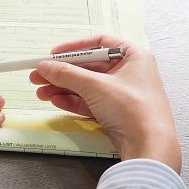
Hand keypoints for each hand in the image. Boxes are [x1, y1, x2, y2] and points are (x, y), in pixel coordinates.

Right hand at [28, 35, 180, 172]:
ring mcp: (123, 93)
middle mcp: (130, 72)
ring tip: (42, 92)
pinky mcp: (117, 112)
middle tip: (40, 75)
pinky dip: (73, 101)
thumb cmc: (134, 109)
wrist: (149, 145)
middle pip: (89, 67)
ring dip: (63, 88)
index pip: (100, 43)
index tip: (54, 53)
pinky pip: (91, 101)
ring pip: (87, 86)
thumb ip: (66, 73)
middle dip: (62, 72)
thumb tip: (46, 66)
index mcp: (134, 56)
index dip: (74, 47)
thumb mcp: (95, 85)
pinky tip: (56, 101)